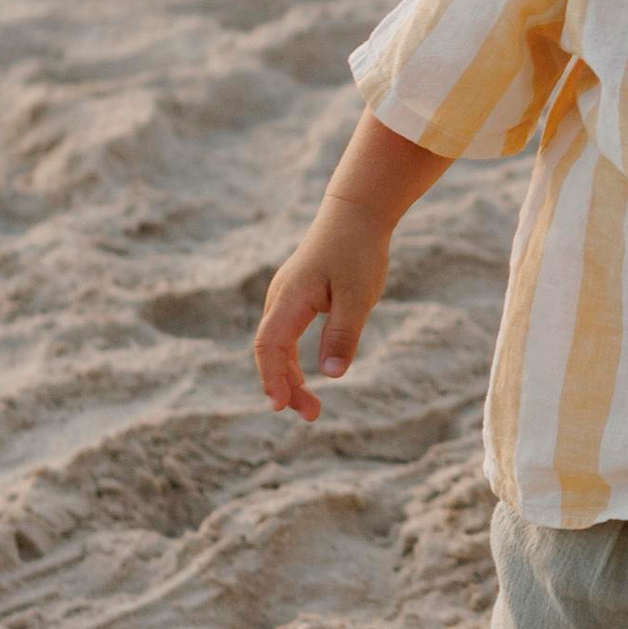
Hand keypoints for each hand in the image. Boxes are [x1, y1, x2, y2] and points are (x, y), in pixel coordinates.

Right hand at [253, 204, 393, 421]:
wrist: (357, 213)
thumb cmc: (358, 251)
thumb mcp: (358, 296)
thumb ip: (342, 334)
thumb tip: (331, 376)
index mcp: (289, 298)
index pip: (269, 347)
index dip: (272, 378)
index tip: (281, 406)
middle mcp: (280, 299)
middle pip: (270, 352)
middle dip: (285, 386)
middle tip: (312, 415)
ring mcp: (285, 297)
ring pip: (277, 345)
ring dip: (289, 376)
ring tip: (311, 406)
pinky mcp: (296, 296)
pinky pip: (285, 335)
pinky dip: (292, 360)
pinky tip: (307, 376)